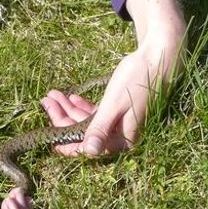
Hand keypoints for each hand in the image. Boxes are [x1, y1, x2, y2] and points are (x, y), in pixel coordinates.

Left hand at [41, 0, 185, 156]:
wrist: (161, 56)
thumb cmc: (137, 79)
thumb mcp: (114, 104)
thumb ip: (100, 128)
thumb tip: (89, 152)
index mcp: (121, 139)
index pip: (88, 148)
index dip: (66, 143)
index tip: (47, 136)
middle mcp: (120, 136)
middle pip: (85, 133)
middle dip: (63, 118)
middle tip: (46, 100)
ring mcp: (120, 124)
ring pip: (88, 121)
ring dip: (69, 109)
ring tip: (52, 95)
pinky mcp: (120, 112)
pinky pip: (96, 114)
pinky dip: (82, 105)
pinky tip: (70, 96)